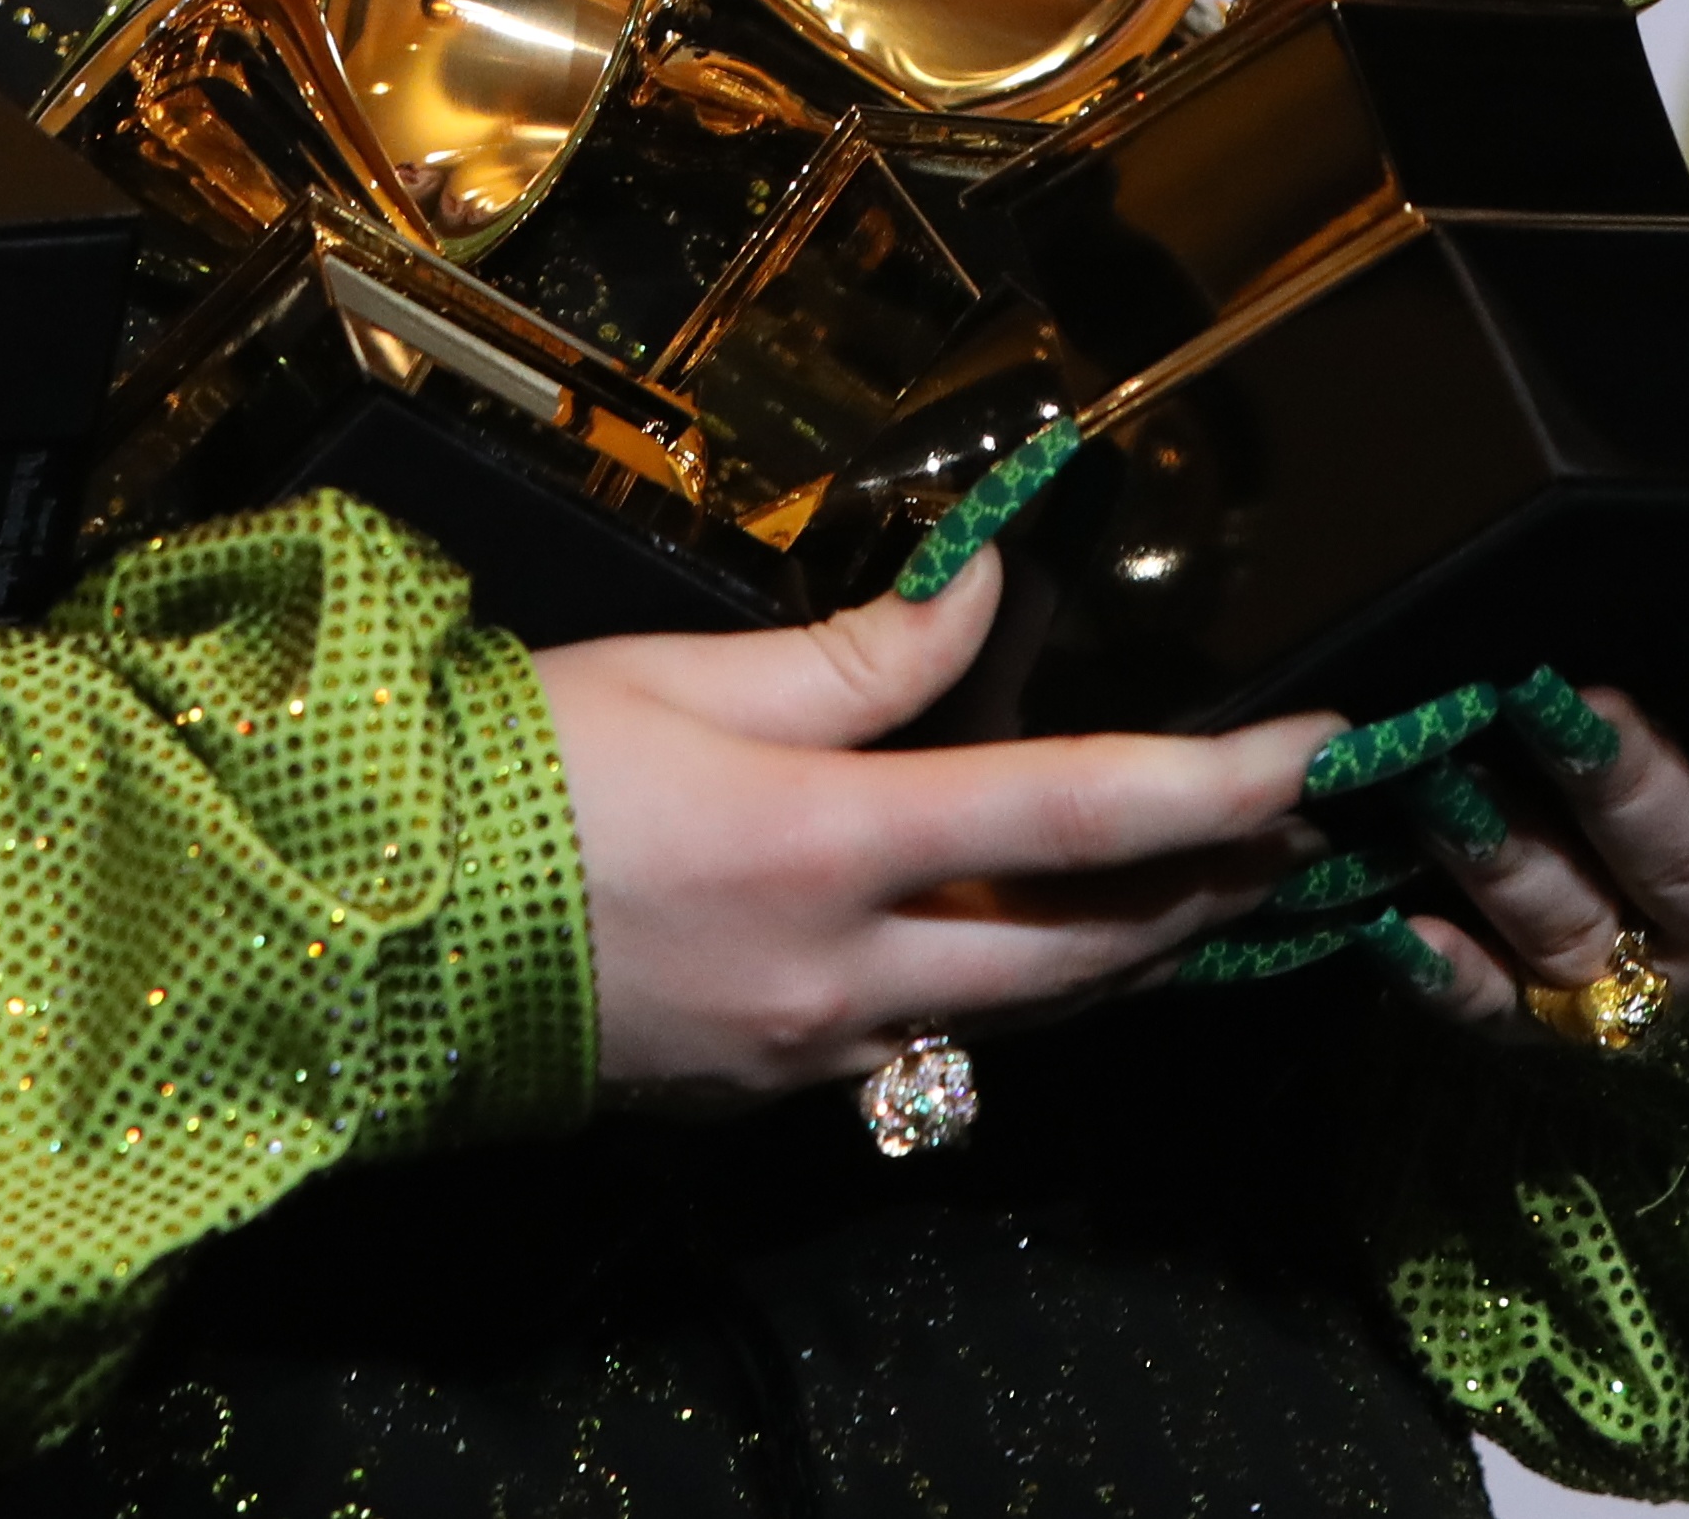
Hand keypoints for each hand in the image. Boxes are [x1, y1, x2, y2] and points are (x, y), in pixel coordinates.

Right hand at [534, 551, 1331, 1099]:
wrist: (368, 933)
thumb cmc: (514, 775)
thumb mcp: (684, 676)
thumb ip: (859, 654)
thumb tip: (986, 596)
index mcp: (827, 844)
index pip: (1076, 813)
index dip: (1218, 783)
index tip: (1319, 751)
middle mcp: (845, 972)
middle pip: (1085, 948)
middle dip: (1208, 889)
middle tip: (1296, 832)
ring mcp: (811, 1053)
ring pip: (1024, 1014)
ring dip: (1128, 950)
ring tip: (1205, 885)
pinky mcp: (770, 1093)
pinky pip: (931, 1047)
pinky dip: (1006, 991)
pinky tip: (1027, 941)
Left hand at [1390, 632, 1688, 1039]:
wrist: (1625, 898)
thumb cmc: (1663, 733)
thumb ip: (1678, 634)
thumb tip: (1630, 542)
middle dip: (1622, 775)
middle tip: (1554, 698)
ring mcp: (1639, 973)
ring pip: (1579, 922)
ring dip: (1507, 854)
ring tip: (1437, 783)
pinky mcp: (1542, 1020)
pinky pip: (1493, 1004)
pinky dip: (1445, 969)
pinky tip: (1393, 924)